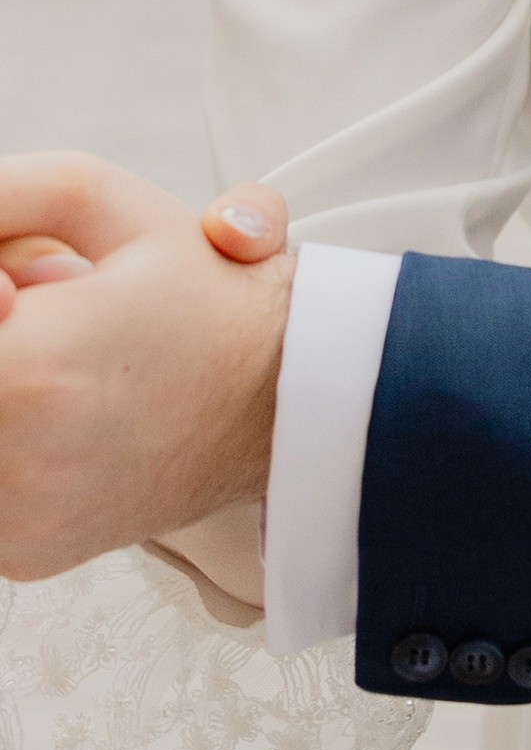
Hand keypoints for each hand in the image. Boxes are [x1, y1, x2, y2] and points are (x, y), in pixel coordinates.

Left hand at [0, 156, 294, 582]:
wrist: (284, 402)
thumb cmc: (206, 301)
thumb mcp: (99, 198)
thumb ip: (2, 197)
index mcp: (28, 370)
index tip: (12, 291)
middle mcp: (15, 462)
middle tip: (35, 314)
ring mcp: (17, 520)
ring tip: (53, 368)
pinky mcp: (23, 552)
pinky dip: (8, 438)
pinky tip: (59, 414)